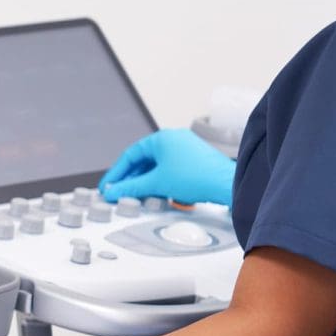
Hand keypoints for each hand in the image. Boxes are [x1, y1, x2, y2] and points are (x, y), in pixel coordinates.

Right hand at [98, 128, 234, 205]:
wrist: (226, 184)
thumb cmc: (197, 177)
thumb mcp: (157, 183)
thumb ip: (131, 187)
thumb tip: (114, 191)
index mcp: (161, 138)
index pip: (130, 155)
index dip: (117, 173)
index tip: (108, 186)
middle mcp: (173, 139)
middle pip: (143, 160)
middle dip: (130, 179)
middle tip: (118, 193)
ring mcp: (185, 149)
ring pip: (157, 166)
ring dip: (145, 182)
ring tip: (136, 197)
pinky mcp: (194, 161)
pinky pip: (170, 170)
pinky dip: (160, 181)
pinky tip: (157, 195)